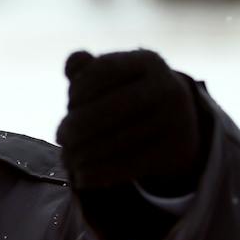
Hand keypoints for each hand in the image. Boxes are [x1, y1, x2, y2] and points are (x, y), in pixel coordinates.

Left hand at [55, 49, 205, 194]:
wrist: (179, 123)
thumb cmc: (129, 95)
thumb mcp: (111, 78)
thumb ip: (85, 69)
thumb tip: (73, 63)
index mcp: (149, 61)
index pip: (104, 71)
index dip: (79, 88)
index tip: (69, 103)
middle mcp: (168, 88)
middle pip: (110, 108)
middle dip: (77, 125)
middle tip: (60, 137)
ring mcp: (177, 121)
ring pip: (118, 140)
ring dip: (84, 153)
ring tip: (67, 159)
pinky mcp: (176, 152)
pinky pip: (130, 165)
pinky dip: (100, 173)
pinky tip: (82, 177)